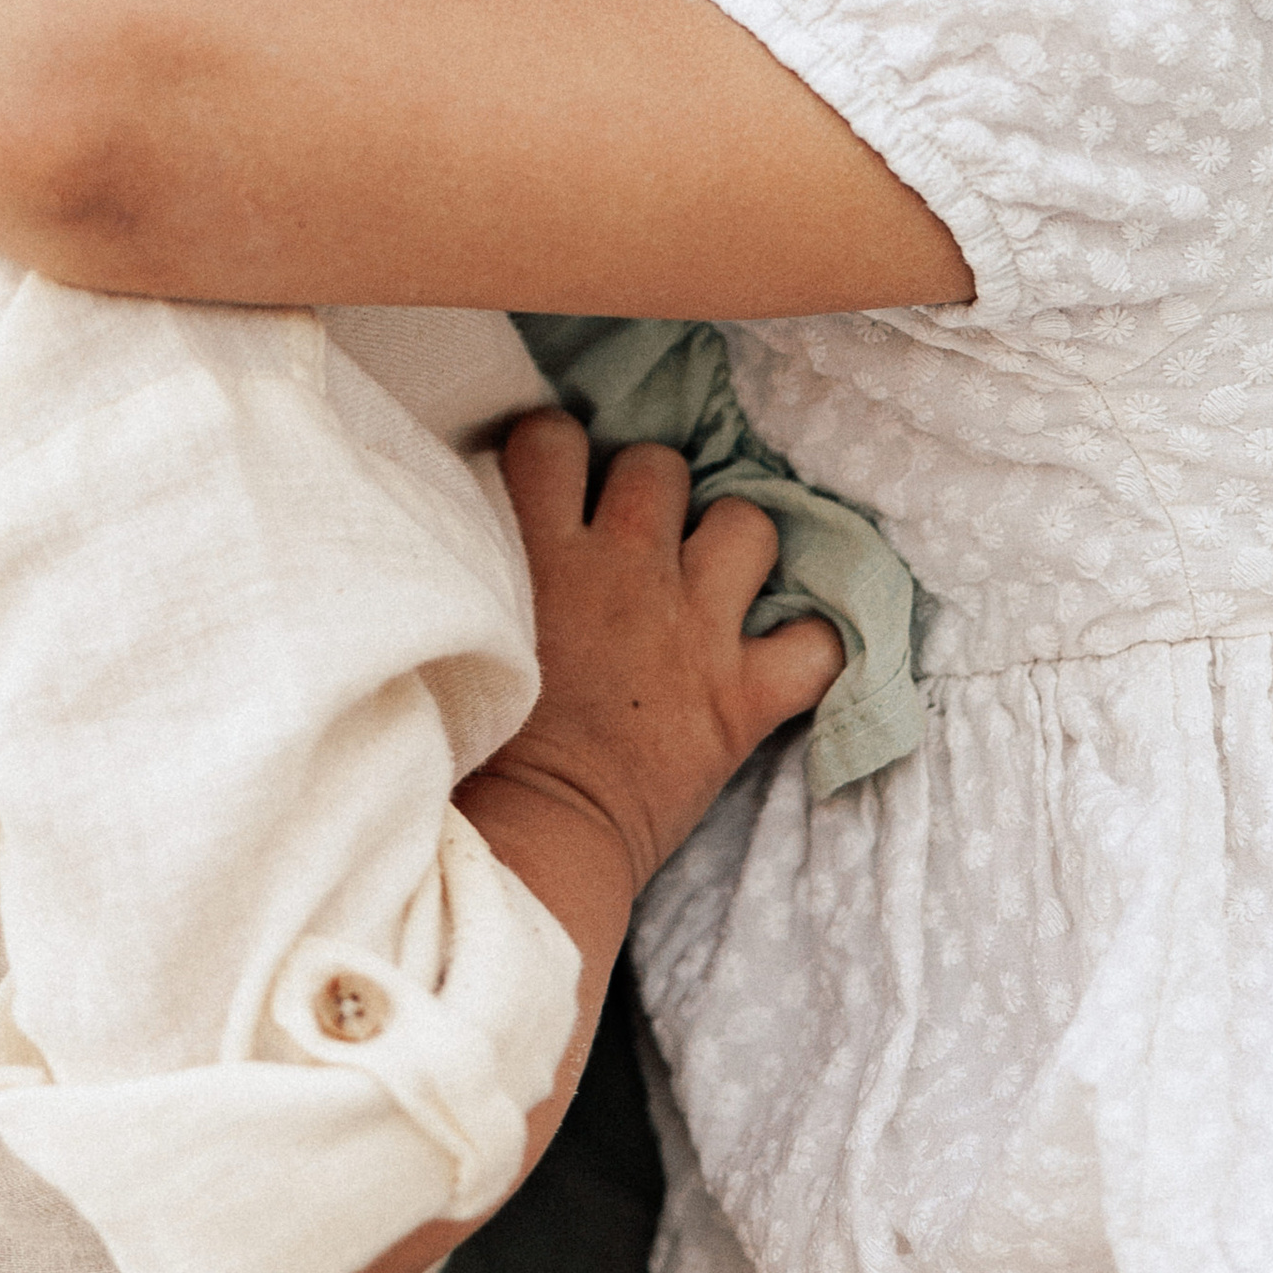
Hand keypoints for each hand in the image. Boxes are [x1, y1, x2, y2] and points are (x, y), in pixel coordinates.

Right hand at [480, 414, 838, 896]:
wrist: (531, 834)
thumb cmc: (468, 753)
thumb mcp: (455, 634)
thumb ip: (475, 572)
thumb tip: (460, 542)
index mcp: (541, 552)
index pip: (551, 439)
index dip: (558, 453)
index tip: (555, 487)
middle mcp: (627, 570)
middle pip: (659, 467)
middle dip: (651, 495)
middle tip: (632, 545)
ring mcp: (695, 628)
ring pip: (748, 524)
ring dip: (733, 545)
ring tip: (710, 582)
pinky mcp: (742, 696)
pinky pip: (817, 645)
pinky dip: (811, 648)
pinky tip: (785, 655)